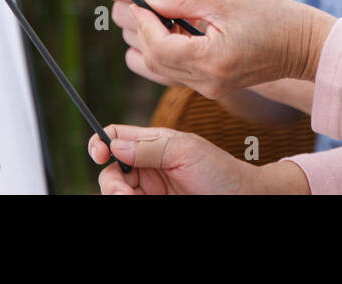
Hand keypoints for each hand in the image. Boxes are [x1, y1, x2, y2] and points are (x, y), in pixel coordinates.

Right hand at [89, 124, 250, 193]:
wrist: (242, 198)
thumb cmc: (220, 171)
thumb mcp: (186, 151)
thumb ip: (149, 147)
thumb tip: (114, 144)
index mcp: (153, 143)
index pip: (116, 137)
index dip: (100, 143)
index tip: (99, 155)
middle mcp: (148, 166)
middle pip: (110, 171)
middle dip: (111, 184)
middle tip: (126, 195)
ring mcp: (150, 189)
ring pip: (118, 192)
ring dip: (120, 196)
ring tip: (135, 201)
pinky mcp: (154, 203)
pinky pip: (131, 204)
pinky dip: (130, 203)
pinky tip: (141, 203)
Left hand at [129, 0, 335, 97]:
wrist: (305, 45)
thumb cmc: (272, 16)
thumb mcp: (225, 0)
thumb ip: (182, 0)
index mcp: (212, 61)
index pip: (159, 47)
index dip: (144, 23)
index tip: (139, 1)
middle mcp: (208, 83)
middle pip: (155, 62)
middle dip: (144, 32)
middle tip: (144, 5)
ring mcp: (211, 89)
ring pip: (163, 70)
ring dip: (155, 42)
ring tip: (164, 15)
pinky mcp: (215, 87)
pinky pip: (179, 73)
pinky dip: (171, 51)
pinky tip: (180, 30)